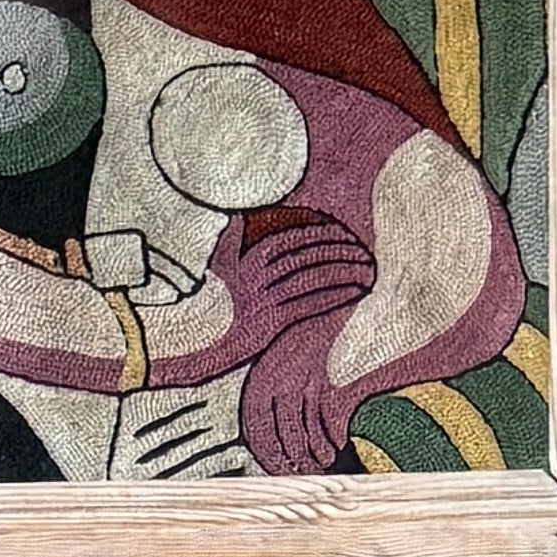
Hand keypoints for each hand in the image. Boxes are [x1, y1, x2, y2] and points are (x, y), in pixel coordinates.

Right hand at [180, 210, 374, 365]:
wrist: (189, 341)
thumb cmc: (205, 303)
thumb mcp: (214, 264)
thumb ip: (230, 237)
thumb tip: (239, 215)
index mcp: (244, 257)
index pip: (290, 237)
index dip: (319, 232)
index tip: (341, 232)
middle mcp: (255, 276)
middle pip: (305, 255)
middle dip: (338, 249)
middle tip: (362, 249)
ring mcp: (263, 299)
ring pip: (311, 278)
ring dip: (343, 270)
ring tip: (367, 267)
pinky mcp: (269, 324)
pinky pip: (309, 304)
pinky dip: (334, 295)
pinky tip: (354, 291)